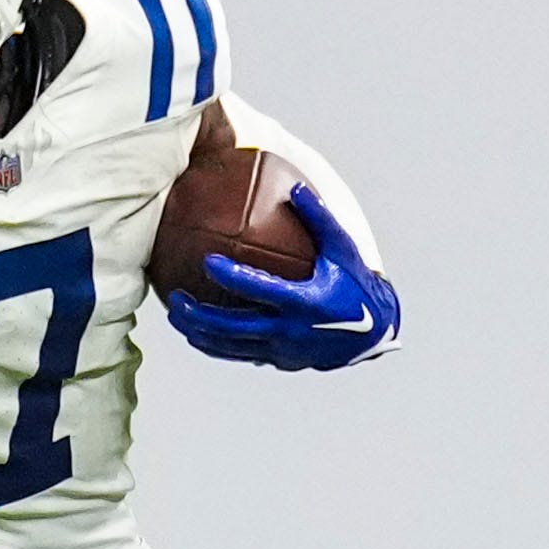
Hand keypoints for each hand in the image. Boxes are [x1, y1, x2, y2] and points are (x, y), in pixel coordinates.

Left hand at [164, 182, 399, 371]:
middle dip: (200, 315)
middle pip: (233, 328)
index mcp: (304, 302)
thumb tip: (293, 187)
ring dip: (199, 333)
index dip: (231, 276)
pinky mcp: (278, 361)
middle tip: (175, 298)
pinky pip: (239, 355)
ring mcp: (282, 350)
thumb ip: (318, 218)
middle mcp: (290, 331)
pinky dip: (215, 345)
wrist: (372, 333)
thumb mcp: (342, 249)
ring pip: (230, 347)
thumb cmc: (355, 284)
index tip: (206, 261)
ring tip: (176, 315)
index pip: (260, 289)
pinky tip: (196, 332)